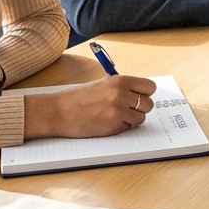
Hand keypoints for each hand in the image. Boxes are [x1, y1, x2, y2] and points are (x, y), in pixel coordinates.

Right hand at [23, 75, 155, 139]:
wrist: (59, 112)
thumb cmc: (78, 97)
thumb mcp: (104, 84)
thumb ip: (123, 88)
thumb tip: (141, 94)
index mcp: (120, 81)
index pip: (149, 87)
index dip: (145, 93)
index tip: (140, 96)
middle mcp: (122, 94)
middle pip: (148, 104)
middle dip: (140, 108)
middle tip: (129, 108)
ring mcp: (118, 111)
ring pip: (141, 118)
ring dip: (132, 119)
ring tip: (117, 115)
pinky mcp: (113, 126)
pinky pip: (128, 127)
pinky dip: (122, 126)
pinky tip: (108, 122)